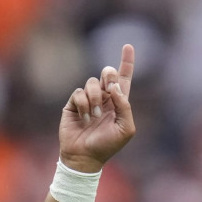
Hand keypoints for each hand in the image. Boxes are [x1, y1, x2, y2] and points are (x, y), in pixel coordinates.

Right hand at [58, 44, 135, 172]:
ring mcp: (88, 100)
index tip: (128, 45)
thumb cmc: (108, 145)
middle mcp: (104, 99)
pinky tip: (84, 119)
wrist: (85, 156)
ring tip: (94, 117)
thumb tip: (115, 87)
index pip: (124, 79)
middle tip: (110, 89)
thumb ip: (125, 106)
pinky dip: (83, 105)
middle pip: (108, 74)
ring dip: (95, 99)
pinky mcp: (73, 103)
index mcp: (119, 103)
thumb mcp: (126, 128)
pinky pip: (79, 92)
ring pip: (93, 82)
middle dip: (110, 76)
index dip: (126, 62)